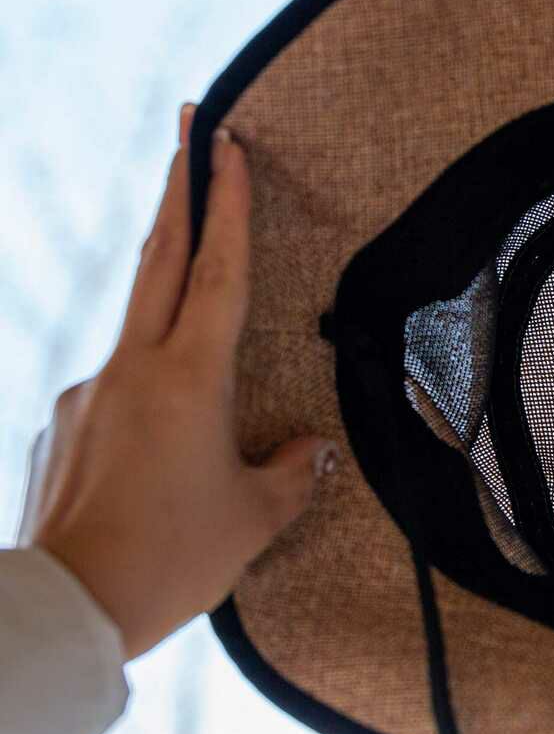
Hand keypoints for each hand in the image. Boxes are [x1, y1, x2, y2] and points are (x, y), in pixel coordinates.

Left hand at [15, 102, 340, 662]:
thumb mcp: (253, 518)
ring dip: (166, 280)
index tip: (224, 142)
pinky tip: (160, 443)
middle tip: (187, 125)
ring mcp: (89, 392)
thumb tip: (309, 450)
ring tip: (193, 280)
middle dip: (177, 186)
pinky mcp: (64, 424)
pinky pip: (116, 387)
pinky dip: (146, 387)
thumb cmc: (172, 559)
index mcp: (188, 379)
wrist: (67, 607)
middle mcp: (131, 368)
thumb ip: (291, 473)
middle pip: (159, 258)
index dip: (226, 204)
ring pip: (136, 317)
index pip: (215, 272)